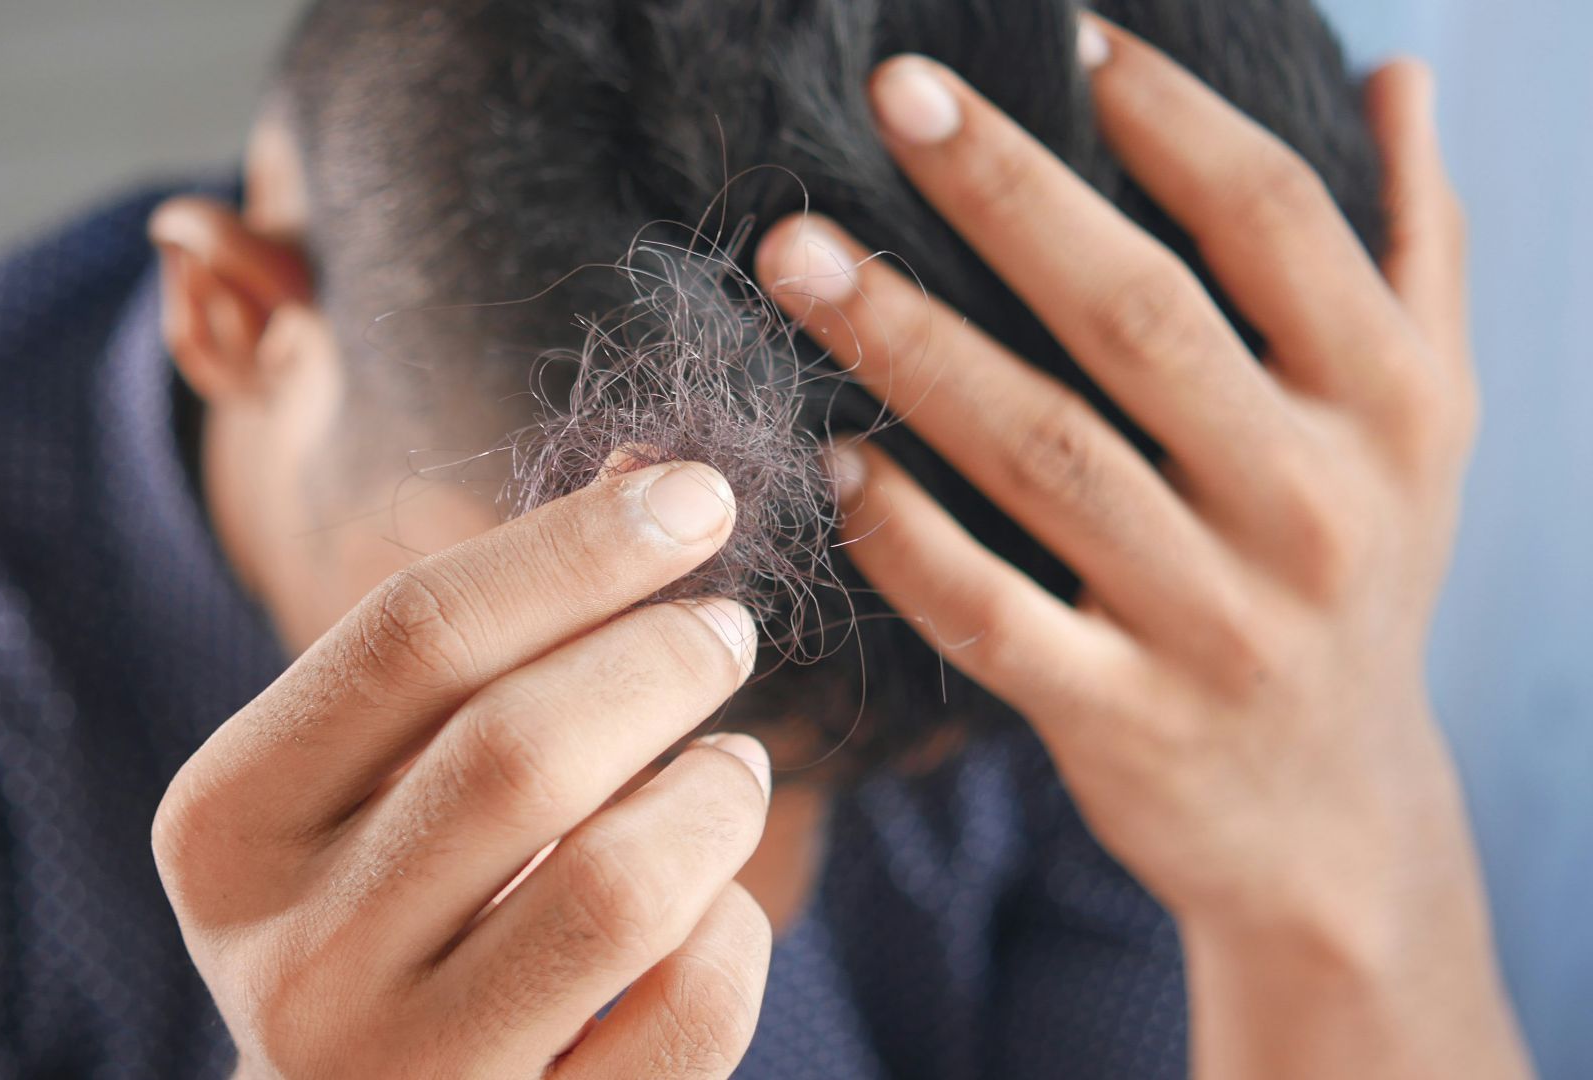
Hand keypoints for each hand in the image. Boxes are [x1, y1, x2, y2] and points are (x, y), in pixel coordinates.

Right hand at [152, 461, 773, 1078]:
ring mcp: (401, 1077)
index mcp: (228, 826)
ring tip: (730, 767)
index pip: (413, 636)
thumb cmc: (383, 902)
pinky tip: (712, 904)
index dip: (578, 549)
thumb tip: (656, 484)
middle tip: (724, 631)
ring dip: (713, 796)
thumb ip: (480, 643)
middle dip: (660, 659)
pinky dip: (734, 932)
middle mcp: (293, 959)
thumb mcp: (372, 776)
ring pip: (620, 885)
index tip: (697, 497)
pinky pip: (688, 1014)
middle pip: (520, 751)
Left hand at [756, 18, 1528, 1079]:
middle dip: (1005, 193)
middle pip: (1139, 316)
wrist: (1331, 817)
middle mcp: (1311, 505)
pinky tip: (835, 459)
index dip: (1169, 117)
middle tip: (891, 95)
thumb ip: (1414, 251)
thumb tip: (1400, 79)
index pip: (1274, 223)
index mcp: (1387, 405)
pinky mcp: (1123, 719)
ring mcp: (1215, 621)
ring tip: (797, 256)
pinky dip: (906, 536)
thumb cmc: (1355, 579)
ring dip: (910, 343)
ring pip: (1043, 454)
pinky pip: (994, 615)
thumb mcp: (1421, 425)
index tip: (1063, 34)